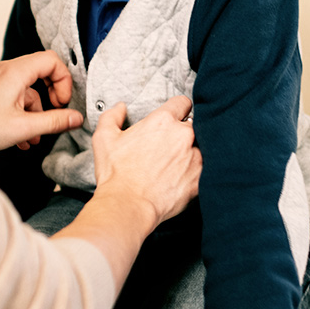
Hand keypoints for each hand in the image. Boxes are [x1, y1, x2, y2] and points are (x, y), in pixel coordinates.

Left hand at [0, 51, 82, 152]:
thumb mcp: (24, 128)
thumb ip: (54, 121)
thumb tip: (76, 118)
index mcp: (15, 72)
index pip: (51, 61)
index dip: (63, 81)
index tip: (62, 102)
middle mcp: (5, 70)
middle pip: (41, 71)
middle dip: (52, 95)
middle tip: (55, 112)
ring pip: (27, 88)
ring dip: (36, 111)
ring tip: (34, 136)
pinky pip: (14, 95)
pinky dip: (22, 112)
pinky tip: (21, 137)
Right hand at [90, 97, 199, 226]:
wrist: (127, 205)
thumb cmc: (116, 173)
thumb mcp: (104, 138)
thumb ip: (113, 116)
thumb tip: (121, 107)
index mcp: (163, 121)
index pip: (182, 103)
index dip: (177, 109)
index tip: (174, 117)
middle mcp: (183, 135)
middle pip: (193, 125)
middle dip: (183, 132)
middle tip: (169, 146)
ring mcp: (195, 157)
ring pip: (201, 147)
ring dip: (191, 152)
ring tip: (175, 164)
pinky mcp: (200, 178)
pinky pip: (204, 169)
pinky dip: (195, 172)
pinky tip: (181, 178)